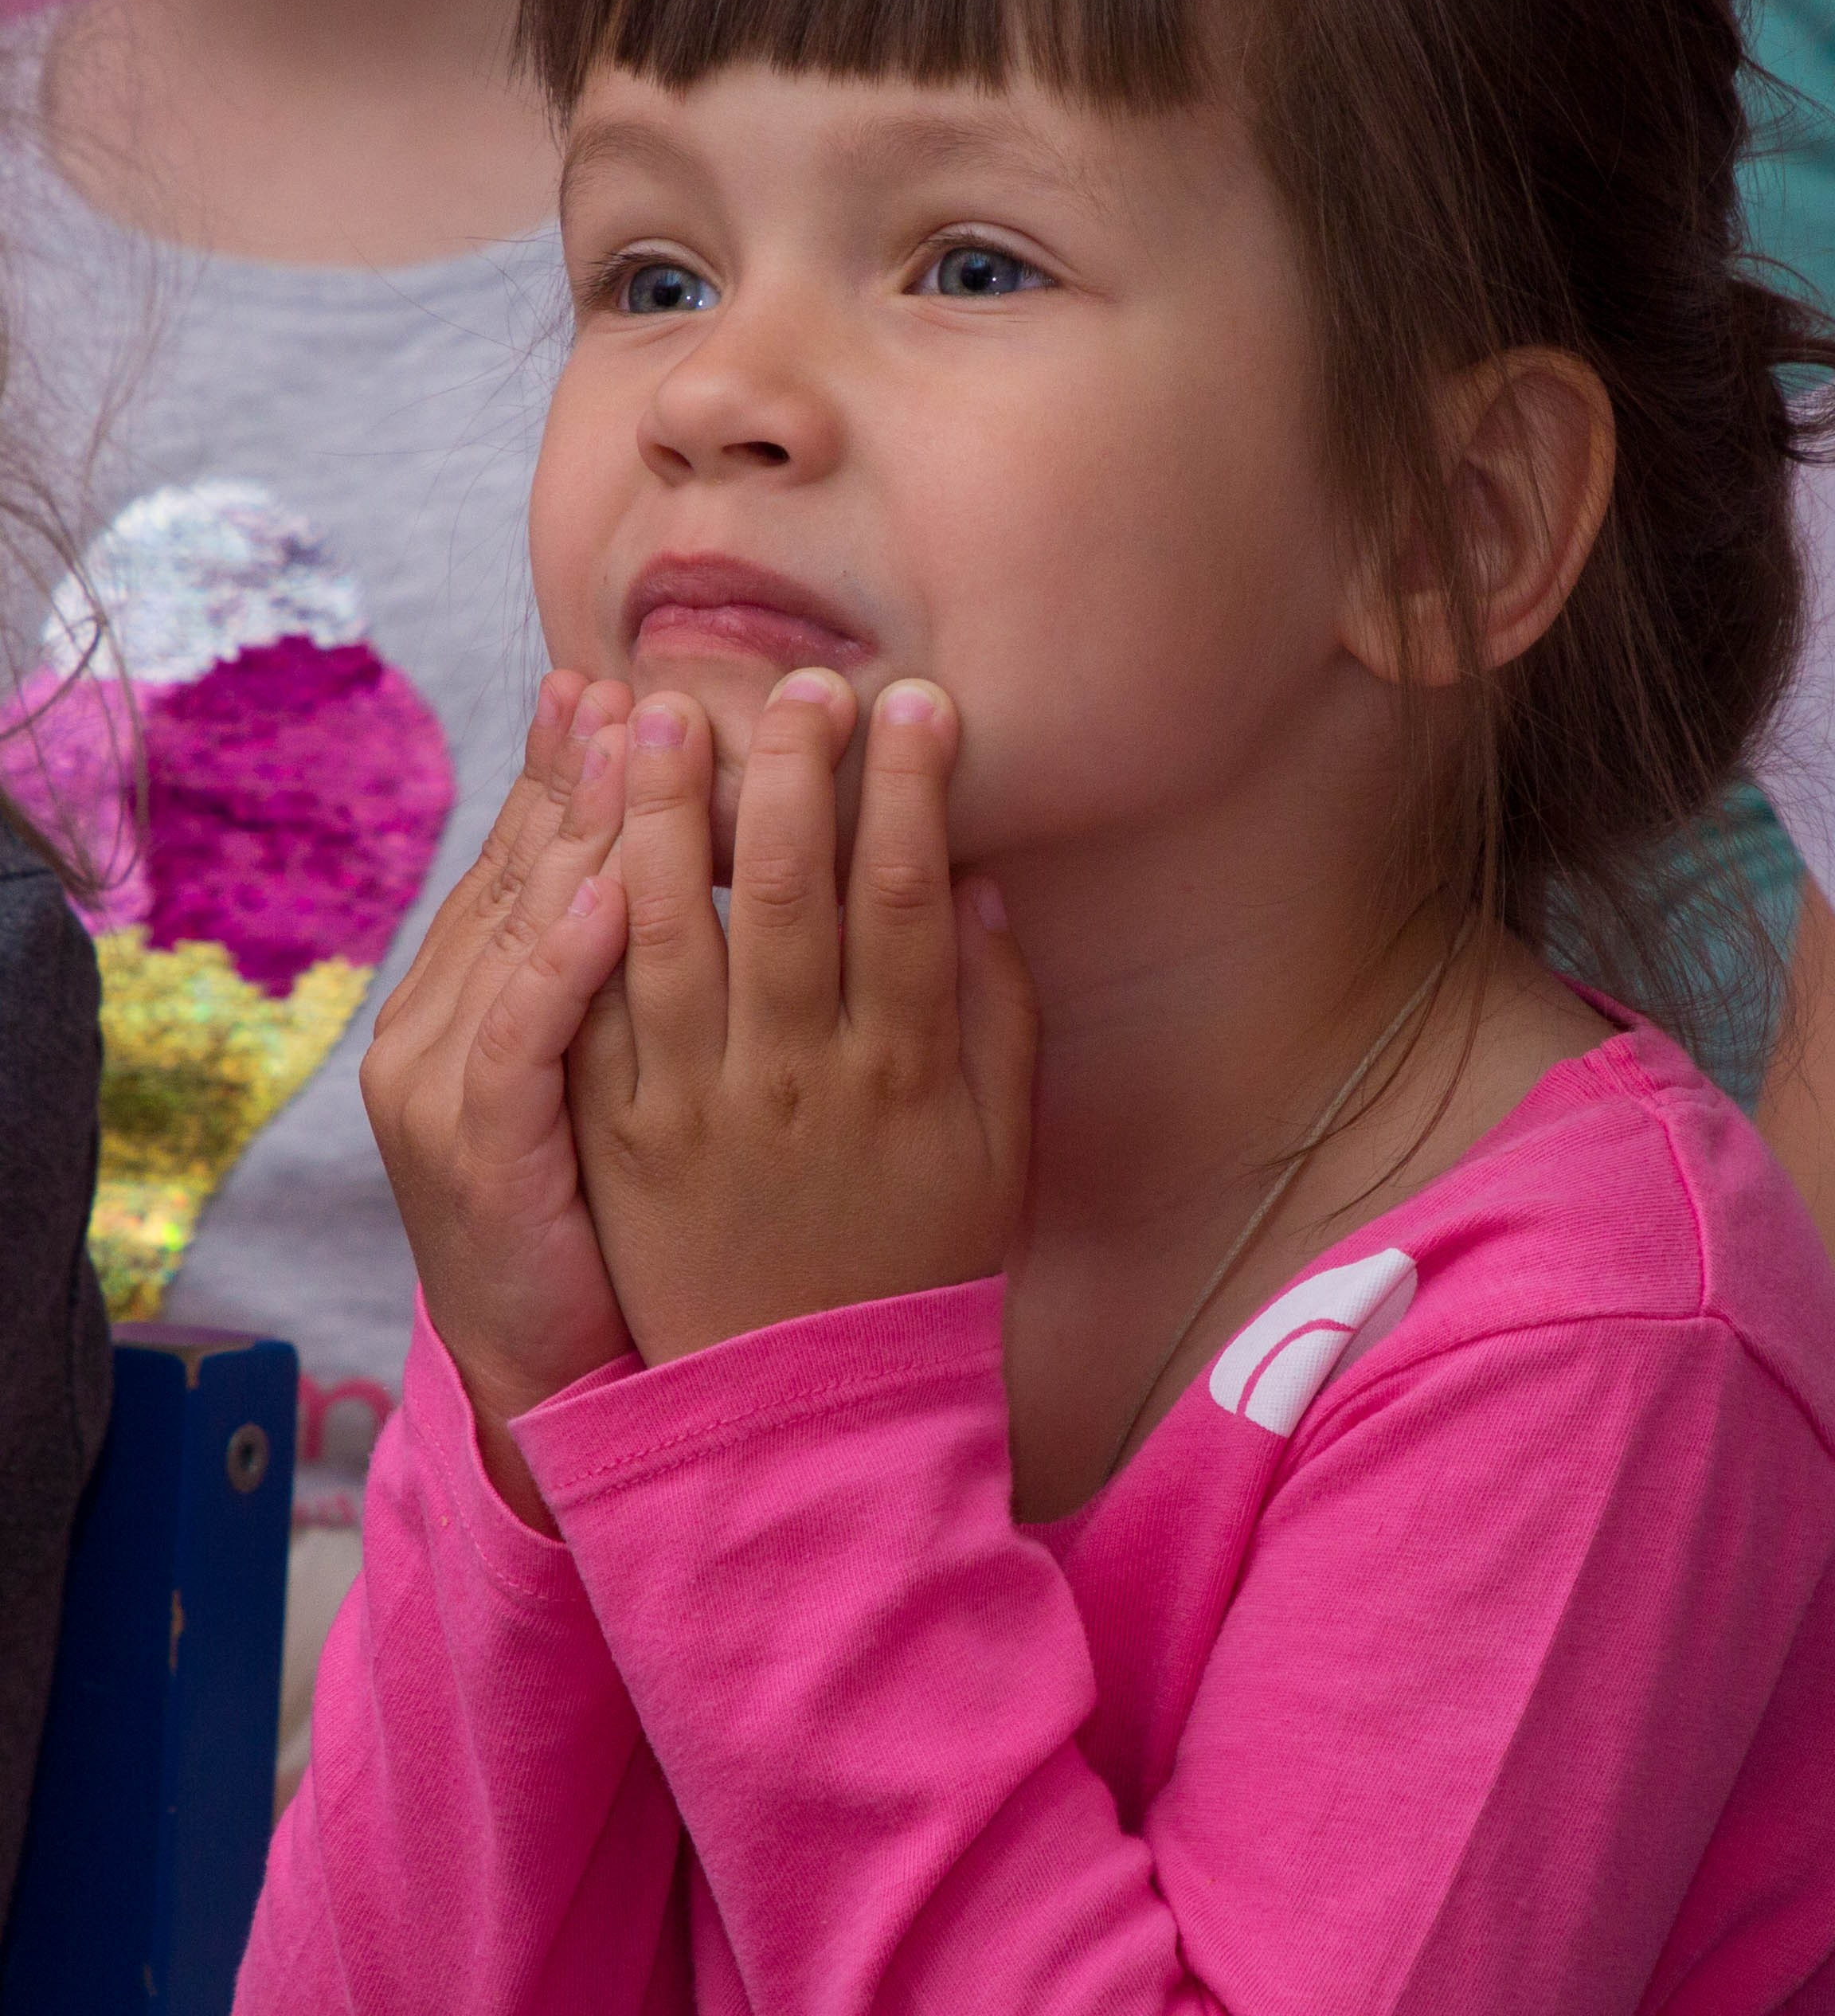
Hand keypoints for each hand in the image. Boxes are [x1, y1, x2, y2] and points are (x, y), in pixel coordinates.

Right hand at [362, 672, 637, 1527]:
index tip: (633, 681)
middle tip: (643, 672)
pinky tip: (616, 894)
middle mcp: (450, 1021)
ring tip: (642, 735)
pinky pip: (524, 1040)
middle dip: (584, 768)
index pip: (534, 855)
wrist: (552, 1373)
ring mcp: (450, 1084)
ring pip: (522, 929)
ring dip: (583, 827)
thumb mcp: (612, 1068)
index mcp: (488, 994)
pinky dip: (563, 963)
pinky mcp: (480, 1154)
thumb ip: (644, 966)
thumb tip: (702, 848)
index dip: (578, 767)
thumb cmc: (608, 1212)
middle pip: (525, 868)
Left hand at [568, 670, 1038, 1366]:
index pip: (907, 894)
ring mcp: (696, 1107)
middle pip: (790, 890)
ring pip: (675, 932)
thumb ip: (997, 1020)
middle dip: (790, 769)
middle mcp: (798, 1076)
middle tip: (792, 677)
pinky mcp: (614, 1137)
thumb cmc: (914, 1264)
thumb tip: (980, 891)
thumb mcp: (995, 1150)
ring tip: (662, 713)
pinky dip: (584, 921)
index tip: (914, 699)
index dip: (911, 789)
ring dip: (669, 814)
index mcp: (900, 1071)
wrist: (805, 1410)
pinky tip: (586, 838)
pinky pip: (592, 1014)